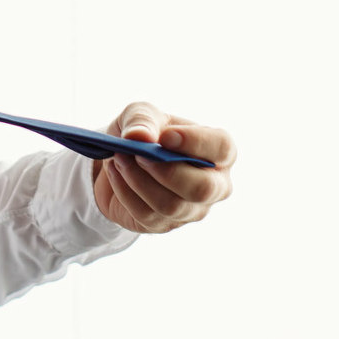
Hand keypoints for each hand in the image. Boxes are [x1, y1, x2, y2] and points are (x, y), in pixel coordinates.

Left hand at [92, 102, 235, 233]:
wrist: (120, 159)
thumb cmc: (145, 132)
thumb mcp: (141, 114)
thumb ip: (142, 119)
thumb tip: (140, 137)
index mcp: (218, 151)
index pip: (222, 148)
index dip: (196, 142)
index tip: (166, 137)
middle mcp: (213, 185)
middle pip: (203, 188)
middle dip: (167, 171)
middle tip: (138, 153)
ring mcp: (191, 209)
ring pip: (170, 205)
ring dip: (139, 180)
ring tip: (119, 158)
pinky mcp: (164, 224)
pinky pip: (146, 214)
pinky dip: (125, 191)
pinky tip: (116, 172)